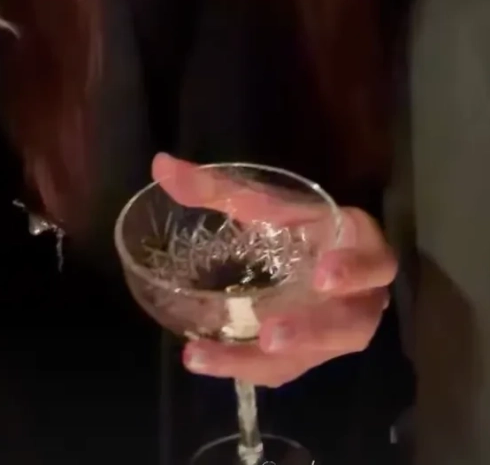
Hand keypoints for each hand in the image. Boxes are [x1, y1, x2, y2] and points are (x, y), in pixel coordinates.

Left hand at [152, 153, 396, 389]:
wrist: (315, 253)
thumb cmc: (299, 223)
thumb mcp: (267, 203)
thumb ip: (218, 188)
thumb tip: (161, 165)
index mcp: (362, 250)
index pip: (374, 263)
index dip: (355, 271)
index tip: (323, 275)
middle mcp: (360, 300)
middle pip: (348, 326)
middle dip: (310, 331)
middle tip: (270, 333)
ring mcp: (336, 333)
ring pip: (312, 357)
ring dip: (266, 360)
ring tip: (211, 357)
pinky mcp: (311, 356)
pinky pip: (286, 369)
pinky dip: (247, 366)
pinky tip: (206, 361)